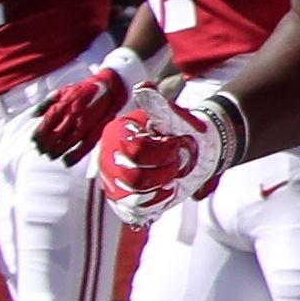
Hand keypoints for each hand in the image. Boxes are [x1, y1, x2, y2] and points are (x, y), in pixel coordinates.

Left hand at [26, 66, 137, 165]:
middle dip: (47, 144)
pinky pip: (85, 145)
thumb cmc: (83, 89)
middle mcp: (74, 114)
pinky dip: (75, 155)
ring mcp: (86, 123)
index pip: (48, 122)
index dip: (39, 134)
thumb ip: (46, 103)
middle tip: (41, 151)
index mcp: (64, 104)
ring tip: (51, 156)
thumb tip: (33, 115)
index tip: (33, 141)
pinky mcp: (97, 129)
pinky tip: (67, 161)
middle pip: (56, 134)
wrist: (109, 86)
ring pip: (69, 141)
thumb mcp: (62, 91)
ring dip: (58, 150)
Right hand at [94, 96, 231, 228]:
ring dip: (162, 188)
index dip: (164, 153)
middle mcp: (108, 158)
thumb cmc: (183, 132)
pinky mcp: (120, 202)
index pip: (136, 152)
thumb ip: (158, 105)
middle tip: (176, 162)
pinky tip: (164, 190)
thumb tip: (144, 87)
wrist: (191, 152)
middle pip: (135, 179)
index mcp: (116, 134)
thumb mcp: (175, 118)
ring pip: (135, 199)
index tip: (177, 145)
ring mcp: (111, 181)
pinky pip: (134, 213)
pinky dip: (156, 204)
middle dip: (165, 172)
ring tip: (170, 175)